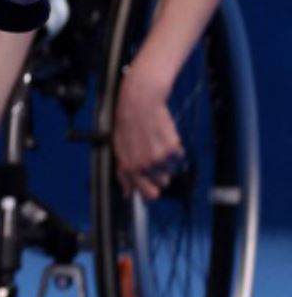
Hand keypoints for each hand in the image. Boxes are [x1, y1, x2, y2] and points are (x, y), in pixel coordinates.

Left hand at [113, 63, 183, 198]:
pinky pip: (178, 157)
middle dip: (158, 177)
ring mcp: (160, 157)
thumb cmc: (127, 124)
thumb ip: (123, 173)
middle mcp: (144, 164)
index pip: (142, 190)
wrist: (140, 103)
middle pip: (160, 184)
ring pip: (170, 171)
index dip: (147, 193)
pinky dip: (173, 151)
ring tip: (156, 145)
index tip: (150, 193)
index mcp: (129, 165)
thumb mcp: (118, 148)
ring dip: (166, 163)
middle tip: (154, 161)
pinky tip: (163, 138)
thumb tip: (127, 193)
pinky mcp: (173, 148)